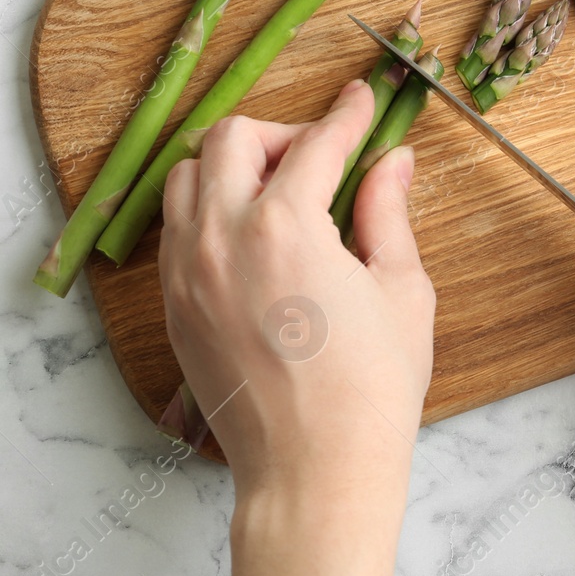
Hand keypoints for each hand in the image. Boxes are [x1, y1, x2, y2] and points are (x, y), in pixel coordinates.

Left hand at [158, 80, 434, 575]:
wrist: (312, 475)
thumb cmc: (370, 392)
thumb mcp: (401, 291)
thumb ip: (389, 213)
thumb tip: (392, 161)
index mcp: (285, 227)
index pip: (315, 144)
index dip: (346, 115)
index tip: (361, 100)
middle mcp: (221, 238)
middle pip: (232, 139)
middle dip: (281, 133)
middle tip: (321, 157)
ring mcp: (186, 273)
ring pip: (188, 176)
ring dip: (232, 166)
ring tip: (280, 194)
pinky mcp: (173, 307)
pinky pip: (176, 229)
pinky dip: (208, 210)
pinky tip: (251, 236)